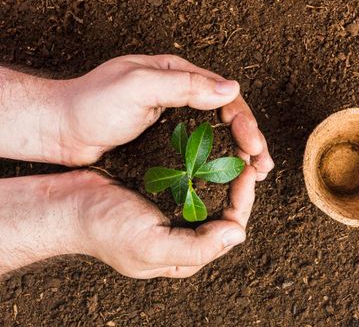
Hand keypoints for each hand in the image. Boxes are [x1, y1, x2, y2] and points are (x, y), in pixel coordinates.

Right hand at [0, 168, 256, 278]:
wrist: (65, 205)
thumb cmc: (104, 228)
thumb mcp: (150, 246)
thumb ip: (196, 247)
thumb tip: (237, 235)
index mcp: (185, 254)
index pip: (230, 228)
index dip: (244, 200)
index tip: (248, 171)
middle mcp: (184, 235)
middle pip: (226, 210)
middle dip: (240, 183)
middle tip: (248, 155)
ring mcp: (173, 214)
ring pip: (212, 193)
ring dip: (226, 172)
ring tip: (236, 149)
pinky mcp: (162, 194)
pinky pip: (194, 180)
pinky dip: (206, 165)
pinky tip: (210, 149)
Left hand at [60, 55, 273, 178]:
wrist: (60, 129)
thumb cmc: (92, 103)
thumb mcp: (138, 86)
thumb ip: (184, 86)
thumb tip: (231, 89)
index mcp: (177, 74)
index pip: (223, 93)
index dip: (243, 120)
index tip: (254, 145)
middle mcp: (179, 93)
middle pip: (225, 115)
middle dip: (248, 139)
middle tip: (263, 165)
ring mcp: (173, 117)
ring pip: (216, 133)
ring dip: (237, 152)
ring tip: (255, 174)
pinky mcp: (165, 139)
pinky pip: (199, 148)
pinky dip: (216, 160)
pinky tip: (226, 175)